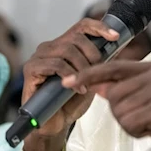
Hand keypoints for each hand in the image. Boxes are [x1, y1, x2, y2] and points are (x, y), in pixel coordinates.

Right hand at [22, 18, 119, 137]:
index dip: (100, 27)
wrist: (56, 124)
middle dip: (93, 54)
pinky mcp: (31, 69)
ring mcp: (39, 56)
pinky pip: (55, 64)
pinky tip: (78, 88)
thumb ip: (100, 62)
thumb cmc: (72, 101)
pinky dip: (71, 75)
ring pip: (67, 50)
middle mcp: (50, 47)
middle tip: (98, 72)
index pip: (82, 26)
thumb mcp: (91, 78)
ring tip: (88, 84)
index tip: (115, 37)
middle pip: (76, 37)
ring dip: (82, 67)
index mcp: (64, 45)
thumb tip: (119, 46)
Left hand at [62, 61, 150, 150]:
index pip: (114, 67)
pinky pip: (129, 122)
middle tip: (146, 120)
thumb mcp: (148, 101)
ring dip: (131, 124)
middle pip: (113, 94)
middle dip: (122, 113)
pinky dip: (137, 132)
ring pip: (119, 109)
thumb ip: (125, 90)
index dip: (89, 74)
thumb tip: (96, 84)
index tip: (68, 81)